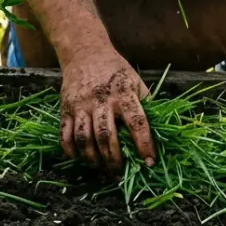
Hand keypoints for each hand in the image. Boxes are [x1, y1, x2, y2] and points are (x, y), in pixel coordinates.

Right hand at [59, 47, 156, 173]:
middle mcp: (101, 100)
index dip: (144, 144)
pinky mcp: (65, 108)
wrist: (85, 52)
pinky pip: (65, 135)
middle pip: (105, 136)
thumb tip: (160, 129)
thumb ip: (145, 103)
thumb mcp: (136, 81)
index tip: (149, 162)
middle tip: (120, 173)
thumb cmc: (115, 70)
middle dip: (114, 159)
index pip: (137, 122)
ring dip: (92, 158)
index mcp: (123, 94)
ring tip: (101, 167)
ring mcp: (81, 105)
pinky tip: (79, 158)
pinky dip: (71, 151)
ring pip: (84, 138)